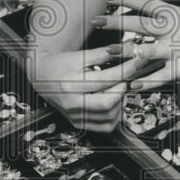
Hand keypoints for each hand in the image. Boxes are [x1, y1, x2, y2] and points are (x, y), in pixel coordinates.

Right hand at [26, 45, 151, 131]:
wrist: (41, 75)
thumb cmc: (60, 64)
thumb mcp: (80, 55)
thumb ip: (103, 55)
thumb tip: (127, 52)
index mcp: (71, 84)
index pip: (107, 79)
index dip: (127, 71)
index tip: (138, 62)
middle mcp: (72, 103)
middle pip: (108, 103)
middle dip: (122, 89)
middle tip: (124, 79)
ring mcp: (75, 116)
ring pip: (109, 117)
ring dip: (120, 103)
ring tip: (116, 89)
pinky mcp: (78, 123)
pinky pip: (104, 126)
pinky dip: (114, 115)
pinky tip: (112, 102)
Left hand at [91, 0, 179, 90]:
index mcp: (175, 13)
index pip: (145, 2)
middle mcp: (173, 30)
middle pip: (139, 24)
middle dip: (115, 23)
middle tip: (95, 21)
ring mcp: (178, 49)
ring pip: (146, 50)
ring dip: (125, 52)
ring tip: (107, 52)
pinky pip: (161, 76)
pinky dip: (146, 80)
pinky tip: (132, 84)